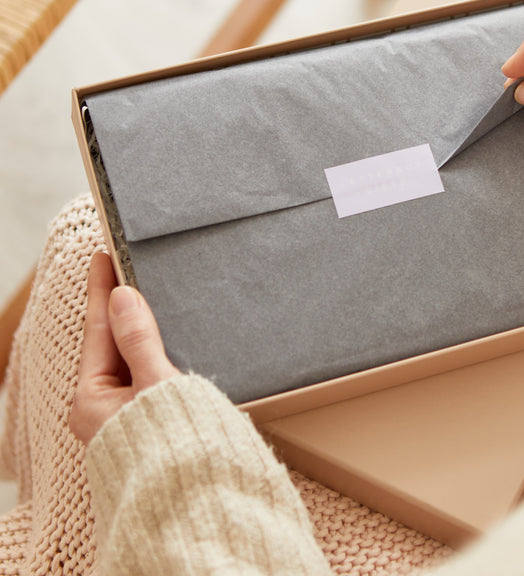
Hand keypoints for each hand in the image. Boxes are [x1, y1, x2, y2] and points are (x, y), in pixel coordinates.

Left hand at [70, 251, 179, 444]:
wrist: (200, 498)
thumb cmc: (175, 447)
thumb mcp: (157, 384)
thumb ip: (140, 339)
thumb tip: (124, 295)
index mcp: (94, 399)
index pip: (98, 329)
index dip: (102, 290)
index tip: (103, 255)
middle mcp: (104, 407)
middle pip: (110, 341)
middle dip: (118, 304)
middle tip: (122, 266)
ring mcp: (127, 413)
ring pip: (130, 356)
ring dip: (138, 324)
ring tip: (143, 292)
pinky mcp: (150, 418)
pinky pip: (146, 371)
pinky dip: (154, 346)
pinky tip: (165, 332)